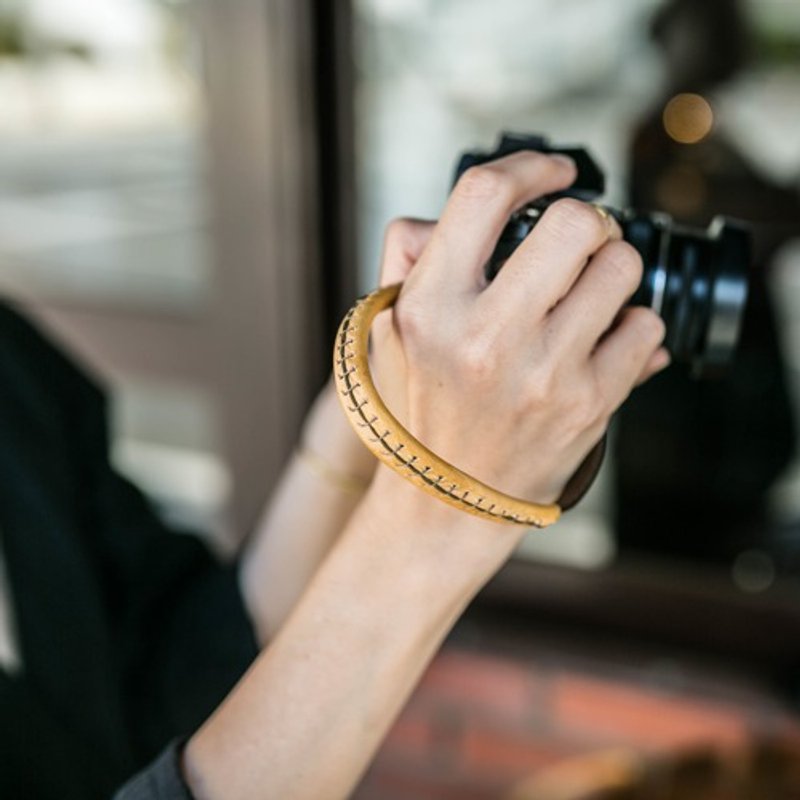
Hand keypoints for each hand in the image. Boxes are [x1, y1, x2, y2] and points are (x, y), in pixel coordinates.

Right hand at [370, 151, 667, 505]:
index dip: (530, 167)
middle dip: (587, 219)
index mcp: (430, 307)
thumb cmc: (424, 399)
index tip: (554, 172)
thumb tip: (487, 205)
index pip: (485, 196)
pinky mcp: (589, 404)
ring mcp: (543, 373)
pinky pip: (647, 326)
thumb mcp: (391, 325)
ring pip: (622, 267)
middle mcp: (485, 338)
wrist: (449, 494)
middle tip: (580, 240)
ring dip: (613, 268)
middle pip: (575, 223)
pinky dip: (632, 325)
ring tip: (588, 294)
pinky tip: (600, 342)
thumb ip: (411, 250)